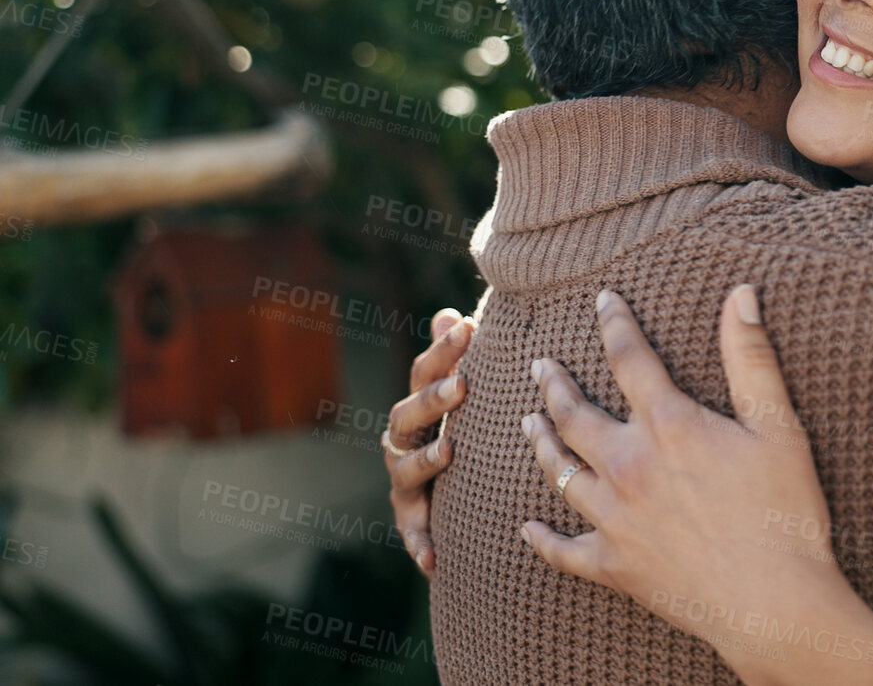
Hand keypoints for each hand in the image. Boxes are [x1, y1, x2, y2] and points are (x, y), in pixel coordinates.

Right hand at [385, 307, 472, 575]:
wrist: (448, 498)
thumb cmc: (460, 432)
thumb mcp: (458, 395)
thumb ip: (452, 358)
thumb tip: (449, 315)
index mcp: (418, 408)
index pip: (424, 373)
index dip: (442, 351)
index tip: (467, 328)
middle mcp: (403, 442)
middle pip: (409, 416)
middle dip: (435, 400)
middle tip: (464, 384)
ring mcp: (404, 482)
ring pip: (405, 470)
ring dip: (425, 461)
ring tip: (448, 452)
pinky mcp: (412, 520)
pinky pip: (413, 533)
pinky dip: (420, 544)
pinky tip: (432, 558)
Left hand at [520, 287, 872, 685]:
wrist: (774, 601)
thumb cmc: (786, 511)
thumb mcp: (778, 425)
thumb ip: (751, 357)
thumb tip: (741, 294)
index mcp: (669, 425)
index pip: (629, 358)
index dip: (614, 324)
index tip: (602, 301)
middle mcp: (629, 465)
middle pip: (576, 414)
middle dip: (555, 385)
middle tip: (540, 366)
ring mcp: (614, 518)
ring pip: (560, 472)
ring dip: (541, 444)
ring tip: (528, 424)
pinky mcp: (613, 565)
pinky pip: (563, 550)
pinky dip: (542, 539)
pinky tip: (528, 528)